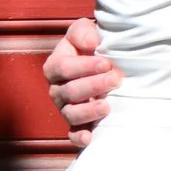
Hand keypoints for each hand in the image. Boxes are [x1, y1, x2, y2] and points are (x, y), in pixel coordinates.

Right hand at [42, 16, 118, 148]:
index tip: (106, 63)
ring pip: (71, 114)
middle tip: (115, 79)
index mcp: (55, 66)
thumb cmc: (92, 46)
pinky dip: (79, 138)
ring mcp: (65, 109)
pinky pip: (72, 135)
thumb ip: (83, 32)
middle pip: (69, 92)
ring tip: (107, 106)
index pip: (63, 68)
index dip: (84, 67)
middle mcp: (57, 89)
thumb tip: (91, 43)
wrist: (102, 63)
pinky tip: (90, 138)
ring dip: (89, 111)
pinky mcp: (76, 125)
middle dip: (93, 86)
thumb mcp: (84, 32)